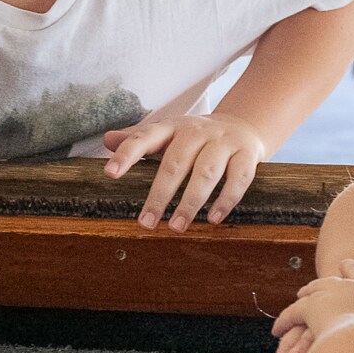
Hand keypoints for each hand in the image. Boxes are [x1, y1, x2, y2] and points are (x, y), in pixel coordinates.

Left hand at [103, 112, 268, 229]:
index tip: (110, 173)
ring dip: (191, 202)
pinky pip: (238, 178)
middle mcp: (196, 131)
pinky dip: (226, 200)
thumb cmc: (196, 137)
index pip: (144, 137)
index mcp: (171, 127)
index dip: (127, 154)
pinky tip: (212, 219)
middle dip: (160, 194)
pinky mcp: (247, 154)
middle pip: (176, 162)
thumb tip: (106, 139)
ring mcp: (224, 142)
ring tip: (177, 227)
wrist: (243, 125)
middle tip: (147, 222)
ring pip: (206, 172)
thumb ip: (137, 139)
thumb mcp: (167, 134)